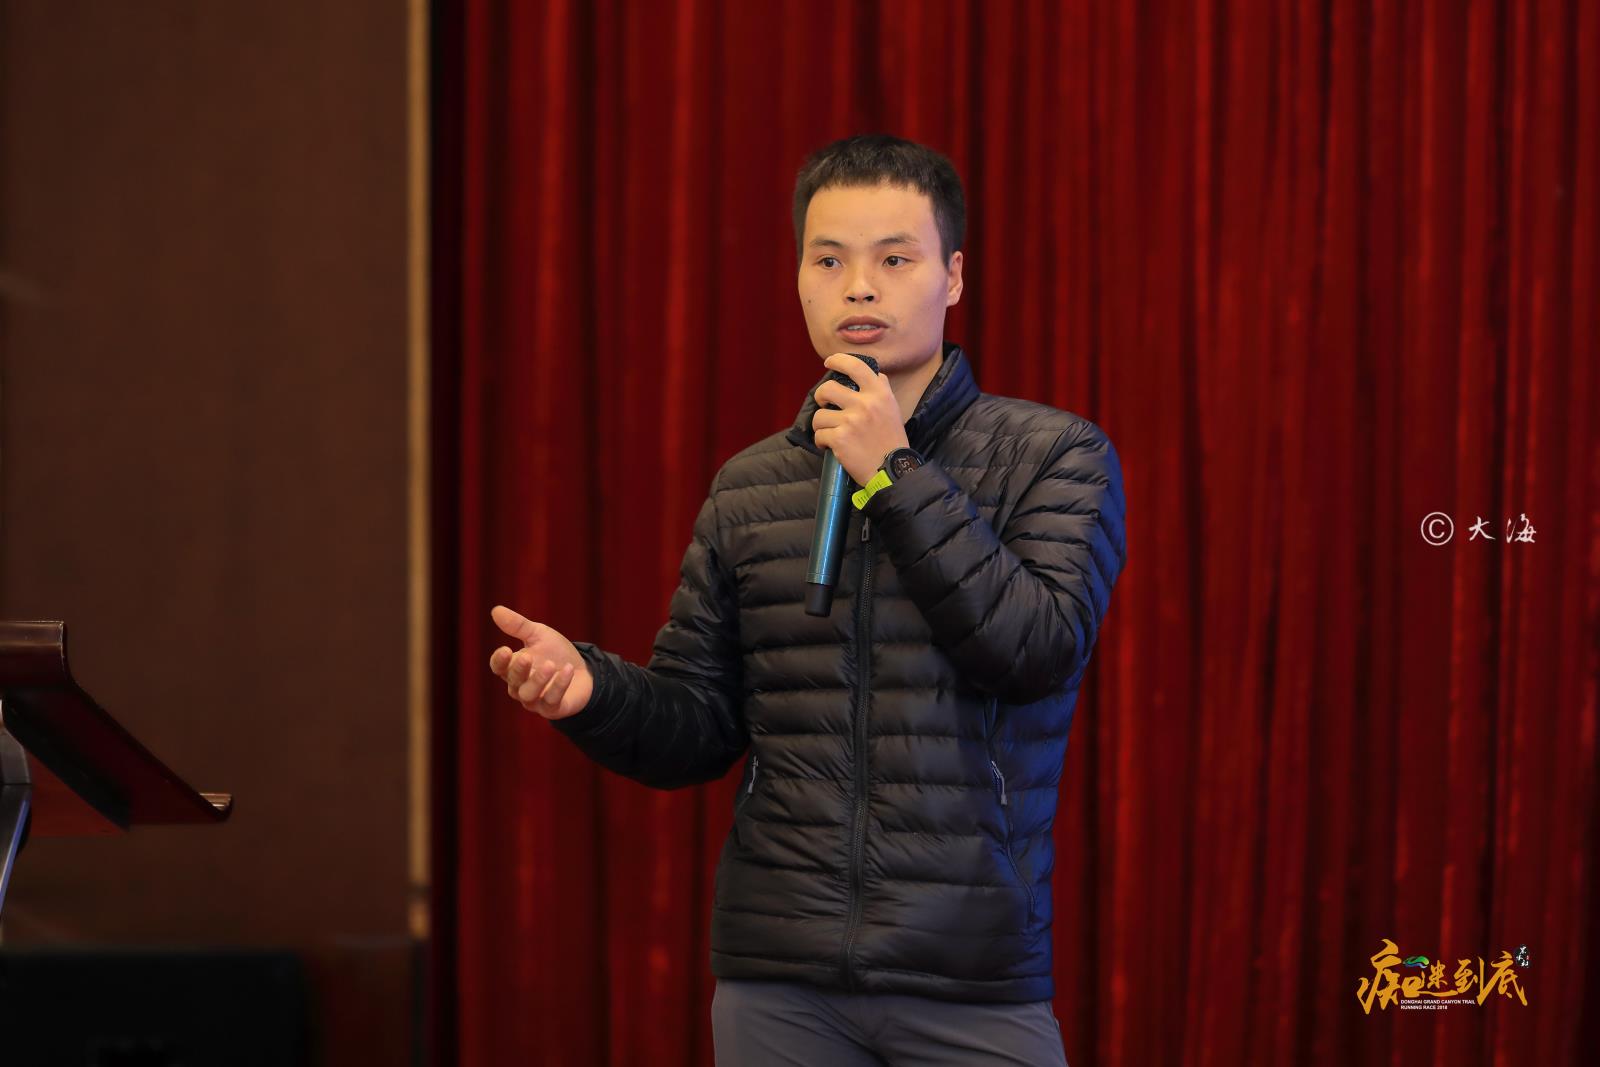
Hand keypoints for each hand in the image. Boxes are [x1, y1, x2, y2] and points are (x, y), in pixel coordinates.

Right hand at [487, 605, 593, 719]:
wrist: (583, 670)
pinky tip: (568, 670)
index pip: (498, 667)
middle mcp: (520, 687)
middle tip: (528, 656)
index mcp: (513, 668)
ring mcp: (535, 700)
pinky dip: (560, 685)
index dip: (499, 661)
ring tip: (550, 665)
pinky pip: (552, 701)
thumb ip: (518, 625)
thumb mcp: (539, 634)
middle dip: (519, 670)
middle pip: (512, 682)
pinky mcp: (552, 709)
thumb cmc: (556, 653)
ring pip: (528, 695)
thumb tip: (495, 610)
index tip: (505, 649)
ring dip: (538, 680)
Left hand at [810, 353, 910, 485]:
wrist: (893, 470)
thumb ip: (882, 389)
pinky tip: (830, 446)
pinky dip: (821, 442)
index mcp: (879, 394)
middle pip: (828, 388)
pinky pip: (819, 435)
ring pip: (819, 415)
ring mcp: (851, 421)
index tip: (829, 362)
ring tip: (830, 432)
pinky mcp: (840, 439)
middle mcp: (865, 404)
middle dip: (820, 397)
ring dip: (821, 425)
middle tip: (824, 404)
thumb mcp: (893, 408)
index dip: (838, 360)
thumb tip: (874, 373)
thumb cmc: (892, 440)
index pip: (856, 366)